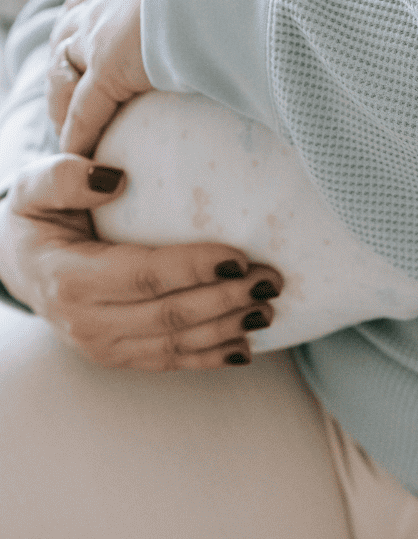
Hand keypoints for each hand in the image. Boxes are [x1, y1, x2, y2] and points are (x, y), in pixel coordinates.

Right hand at [0, 154, 282, 369]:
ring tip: (268, 308)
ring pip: (173, 345)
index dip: (193, 269)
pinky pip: (168, 361)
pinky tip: (246, 346)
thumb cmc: (39, 216)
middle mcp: (85, 322)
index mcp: (70, 278)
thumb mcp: (35, 187)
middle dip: (226, 300)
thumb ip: (64, 177)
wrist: (18, 263)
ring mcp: (101, 347)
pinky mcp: (118, 357)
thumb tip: (113, 178)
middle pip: (167, 315)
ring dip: (226, 330)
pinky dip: (209, 357)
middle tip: (271, 279)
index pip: (144, 276)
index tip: (239, 257)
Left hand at [47, 0, 152, 155]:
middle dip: (62, 67)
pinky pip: (85, 110)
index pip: (87, 0)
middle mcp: (105, 2)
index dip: (79, 25)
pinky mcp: (110, 69)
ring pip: (63, 75)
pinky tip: (80, 153)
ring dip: (61, 103)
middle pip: (64, 38)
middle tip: (66, 96)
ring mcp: (101, 36)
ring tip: (67, 129)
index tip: (79, 47)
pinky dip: (79, 134)